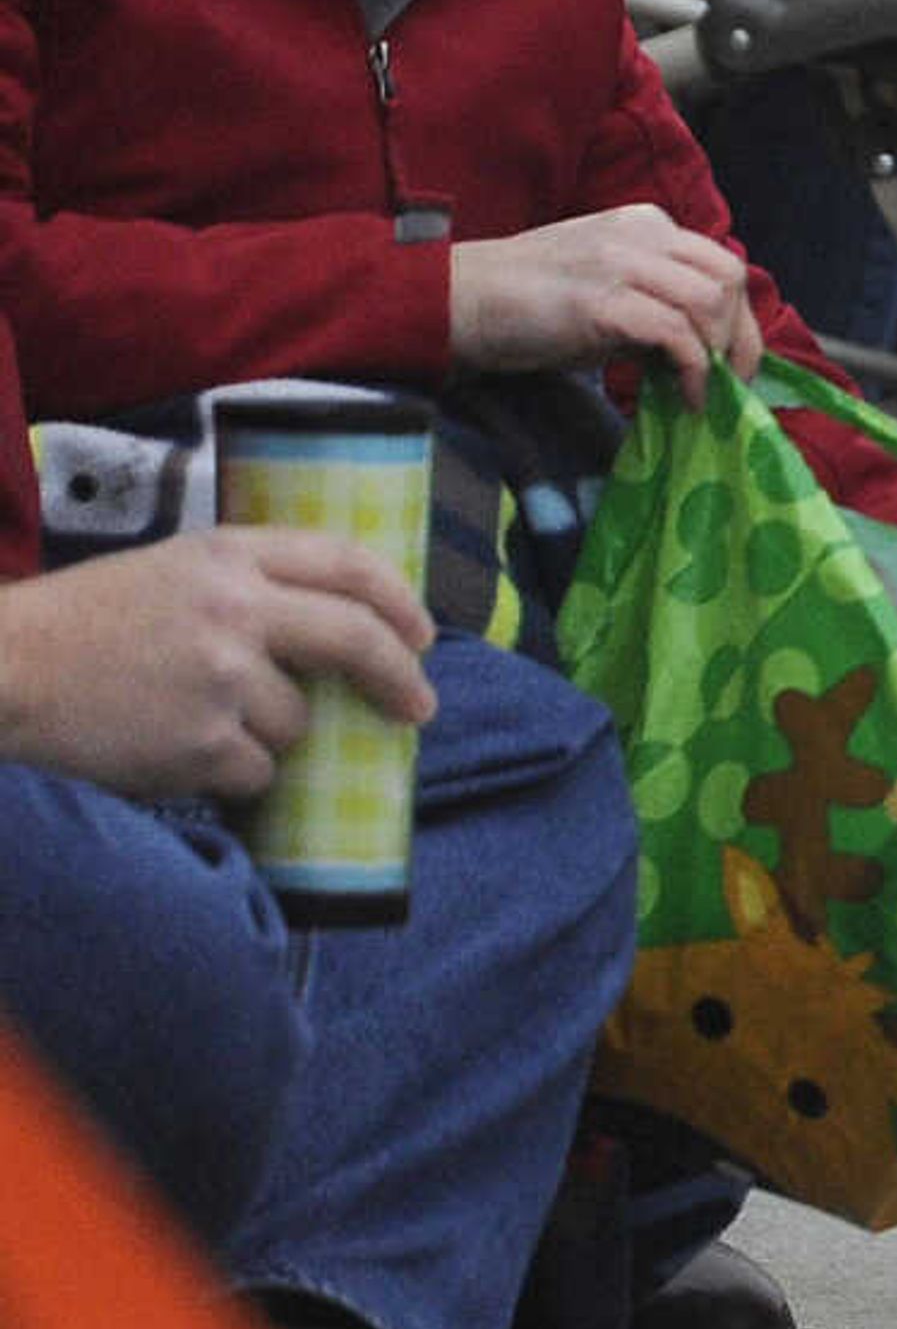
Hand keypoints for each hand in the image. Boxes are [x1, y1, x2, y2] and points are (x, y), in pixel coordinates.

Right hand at [0, 530, 434, 800]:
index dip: (399, 600)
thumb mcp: (171, 570)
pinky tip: (179, 752)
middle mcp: (237, 611)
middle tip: (417, 709)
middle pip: (356, 640)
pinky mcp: (200, 744)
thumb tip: (340, 626)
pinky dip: (231, 773)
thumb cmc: (82, 621)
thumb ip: (251, 585)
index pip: (348, 563)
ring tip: (198, 719)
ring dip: (270, 733)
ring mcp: (222, 679)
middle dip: (400, 679)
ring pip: (297, 722)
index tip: (423, 634)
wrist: (2, 672)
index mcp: (229, 556)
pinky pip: (256, 771)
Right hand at [450, 205, 763, 408]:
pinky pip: (673, 332)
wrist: (455, 300)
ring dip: (717, 354)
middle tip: (729, 384)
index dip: (740, 321)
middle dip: (740, 338)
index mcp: (646, 226)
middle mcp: (641, 234)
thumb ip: (655, 302)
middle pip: (728, 279)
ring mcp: (619, 263)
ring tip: (702, 393)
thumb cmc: (528, 304)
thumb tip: (703, 351)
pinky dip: (690, 370)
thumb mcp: (606, 288)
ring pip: (709, 301)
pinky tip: (683, 398)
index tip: (735, 365)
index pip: (721, 265)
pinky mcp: (600, 301)